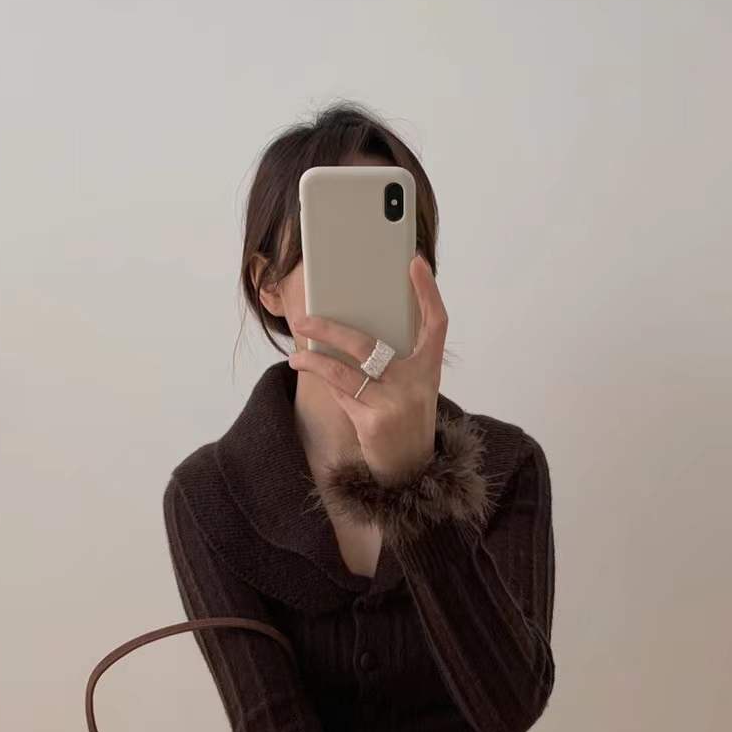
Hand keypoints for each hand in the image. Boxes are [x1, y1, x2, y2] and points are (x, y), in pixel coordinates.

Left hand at [288, 254, 448, 485]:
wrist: (411, 468)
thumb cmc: (406, 417)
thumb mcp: (413, 385)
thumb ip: (395, 357)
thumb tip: (351, 324)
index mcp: (430, 368)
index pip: (436, 322)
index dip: (428, 291)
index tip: (414, 263)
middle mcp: (417, 383)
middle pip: (368, 345)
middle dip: (331, 330)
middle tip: (305, 320)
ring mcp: (395, 403)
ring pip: (344, 372)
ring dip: (314, 361)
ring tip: (296, 353)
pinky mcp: (374, 423)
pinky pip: (341, 395)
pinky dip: (326, 384)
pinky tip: (310, 372)